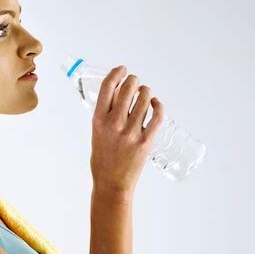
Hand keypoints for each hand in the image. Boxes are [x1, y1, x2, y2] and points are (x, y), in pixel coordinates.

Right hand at [90, 65, 164, 194]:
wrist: (111, 184)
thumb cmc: (103, 159)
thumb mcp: (96, 134)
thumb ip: (105, 115)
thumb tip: (118, 94)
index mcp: (98, 120)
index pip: (107, 87)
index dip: (117, 73)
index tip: (123, 69)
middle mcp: (114, 124)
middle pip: (128, 88)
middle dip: (133, 81)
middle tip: (135, 84)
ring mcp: (130, 133)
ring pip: (144, 98)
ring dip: (146, 92)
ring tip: (145, 95)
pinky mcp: (145, 141)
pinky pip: (157, 115)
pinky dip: (158, 105)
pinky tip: (156, 104)